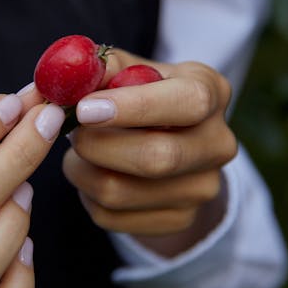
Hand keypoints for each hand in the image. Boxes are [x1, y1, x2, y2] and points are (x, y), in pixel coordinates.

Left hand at [62, 49, 236, 255]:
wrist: (169, 145)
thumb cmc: (141, 95)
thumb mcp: (130, 70)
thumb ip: (103, 67)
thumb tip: (74, 72)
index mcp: (211, 92)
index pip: (187, 103)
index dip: (133, 107)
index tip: (85, 109)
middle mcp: (218, 143)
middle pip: (157, 158)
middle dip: (97, 144)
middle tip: (70, 130)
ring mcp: (202, 188)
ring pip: (121, 192)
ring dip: (82, 170)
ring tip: (77, 149)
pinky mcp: (179, 220)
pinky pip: (111, 216)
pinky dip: (87, 195)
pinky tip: (91, 173)